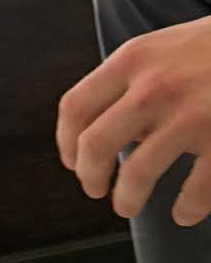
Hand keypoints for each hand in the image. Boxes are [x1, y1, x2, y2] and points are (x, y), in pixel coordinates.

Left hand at [57, 18, 210, 225]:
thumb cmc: (207, 48)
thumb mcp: (160, 50)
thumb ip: (129, 85)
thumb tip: (111, 136)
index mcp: (132, 60)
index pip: (75, 107)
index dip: (66, 142)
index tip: (72, 162)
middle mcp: (154, 88)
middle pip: (96, 145)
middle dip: (90, 176)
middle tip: (95, 190)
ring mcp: (191, 115)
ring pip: (138, 174)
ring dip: (127, 199)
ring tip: (127, 206)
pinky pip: (197, 190)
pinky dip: (186, 209)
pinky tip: (183, 213)